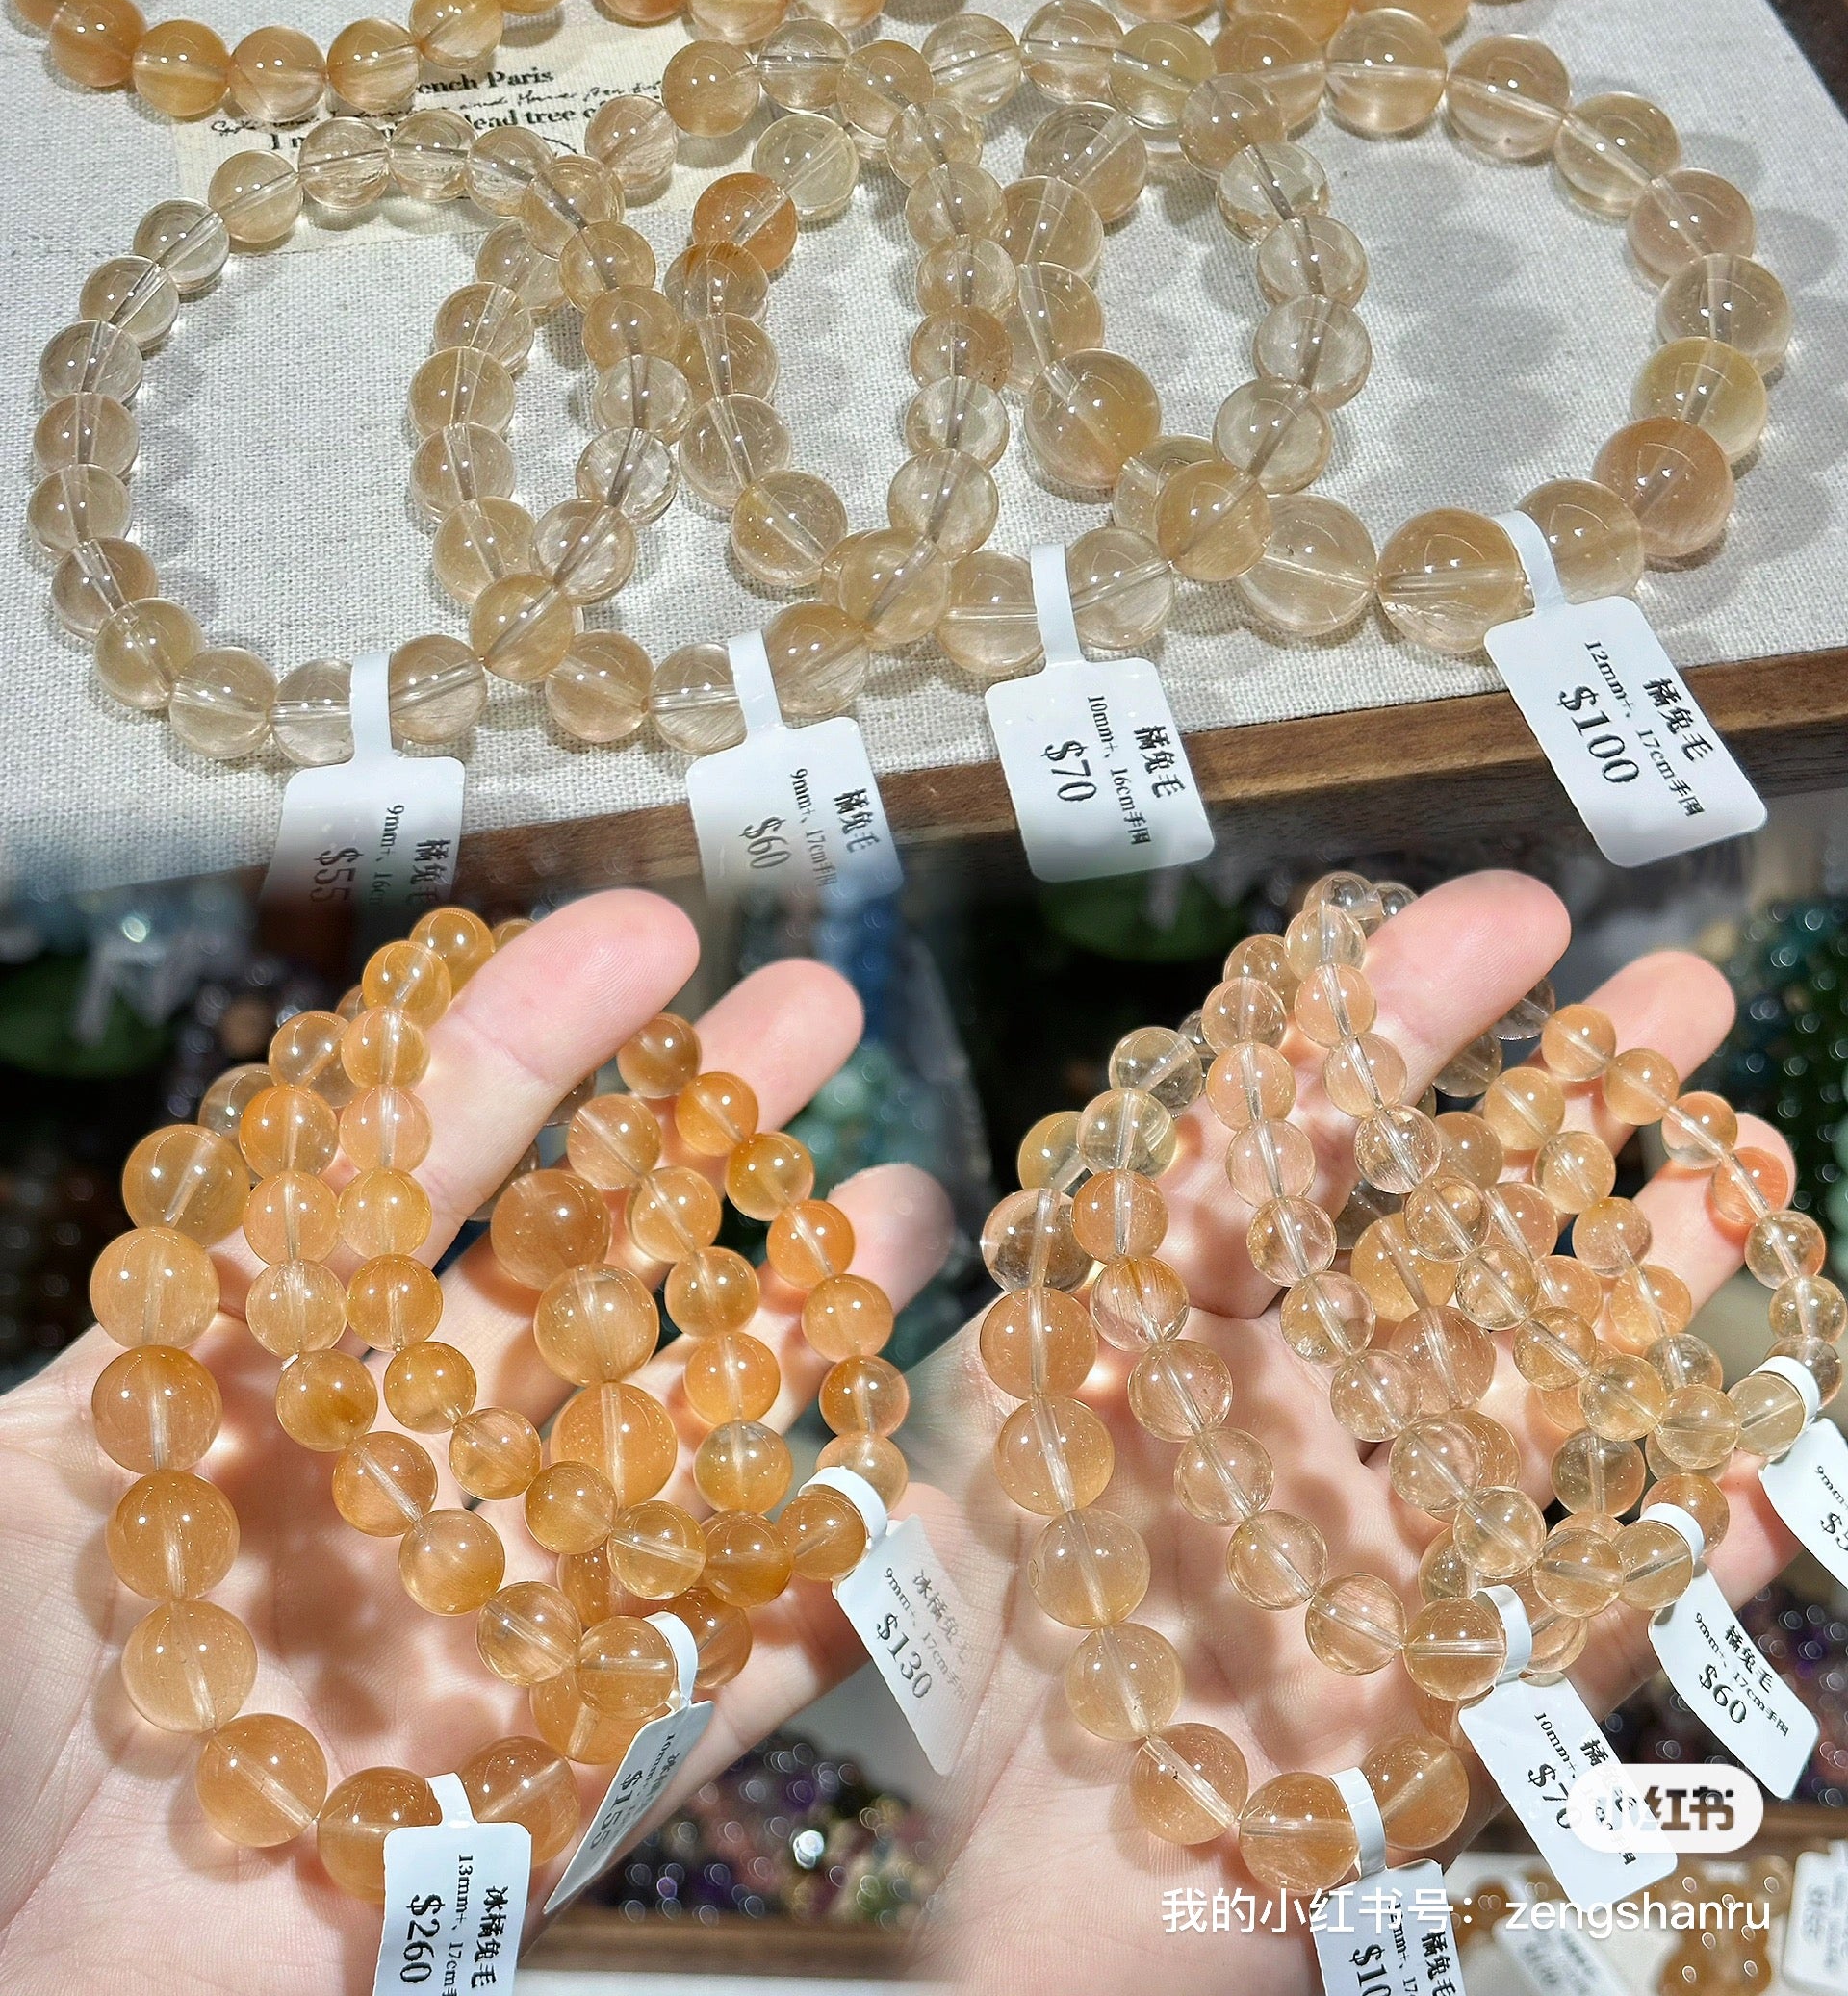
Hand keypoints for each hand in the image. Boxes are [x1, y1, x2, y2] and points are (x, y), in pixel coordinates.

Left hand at [0, 891, 952, 1995]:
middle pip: (574, 1286)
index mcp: (253, 1386)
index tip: (651, 936)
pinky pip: (708, 1688)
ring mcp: (472, 1629)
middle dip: (700, 1147)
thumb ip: (158, 1304)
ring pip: (665, 1457)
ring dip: (786, 1336)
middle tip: (821, 1015)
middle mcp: (380, 1485)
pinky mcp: (539, 1797)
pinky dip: (811, 1597)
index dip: (532, 1044)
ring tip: (909, 1206)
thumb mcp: (27, 1478)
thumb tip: (283, 1106)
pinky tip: (906, 1478)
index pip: (410, 1172)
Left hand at [908, 869, 1798, 1995]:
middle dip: (1564, 1116)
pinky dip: (1679, 1528)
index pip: (1299, 1137)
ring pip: (1546, 1384)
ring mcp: (1393, 1544)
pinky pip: (1590, 1595)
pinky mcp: (1459, 1690)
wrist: (1036, 1933)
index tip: (1513, 914)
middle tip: (1684, 995)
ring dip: (1652, 1282)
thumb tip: (1198, 1091)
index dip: (1401, 1023)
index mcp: (1174, 1342)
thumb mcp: (1007, 1418)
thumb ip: (1095, 1268)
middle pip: (1446, 1236)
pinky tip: (1754, 1448)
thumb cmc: (979, 1676)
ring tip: (1755, 1160)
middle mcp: (1300, 1420)